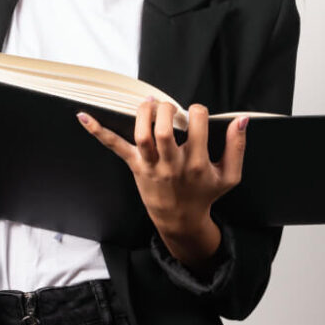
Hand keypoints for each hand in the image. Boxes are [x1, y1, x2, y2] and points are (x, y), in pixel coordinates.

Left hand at [77, 97, 248, 235]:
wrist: (180, 220)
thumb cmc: (205, 193)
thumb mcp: (229, 175)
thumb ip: (237, 147)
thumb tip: (242, 120)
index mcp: (197, 163)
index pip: (197, 124)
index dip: (197, 111)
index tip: (196, 115)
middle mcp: (172, 164)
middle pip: (164, 130)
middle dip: (167, 110)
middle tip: (170, 108)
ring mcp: (151, 166)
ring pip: (142, 135)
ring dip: (143, 114)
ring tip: (149, 104)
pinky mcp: (135, 166)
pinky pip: (114, 147)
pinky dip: (98, 131)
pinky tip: (83, 116)